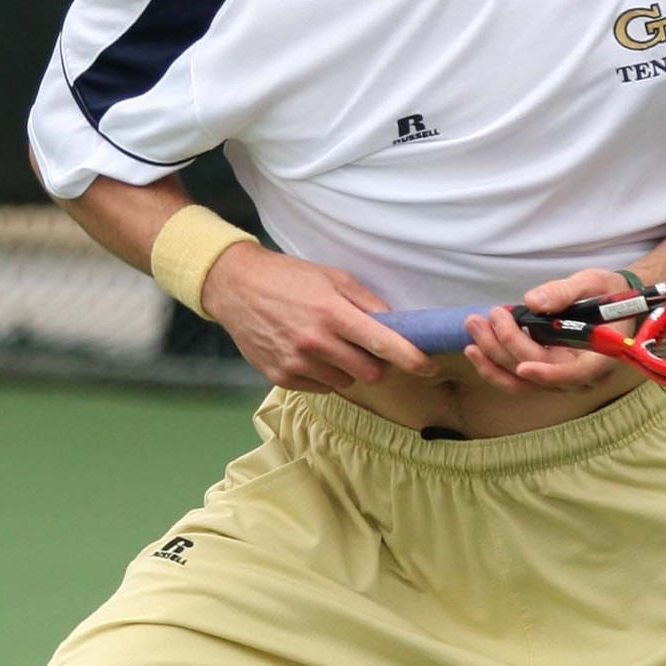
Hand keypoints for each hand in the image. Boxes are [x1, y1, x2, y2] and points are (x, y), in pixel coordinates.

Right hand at [203, 244, 438, 392]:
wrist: (236, 288)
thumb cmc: (290, 279)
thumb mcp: (333, 278)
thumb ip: (367, 303)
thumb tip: (397, 325)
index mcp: (332, 313)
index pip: (382, 343)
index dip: (411, 358)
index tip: (429, 366)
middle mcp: (315, 342)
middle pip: (370, 372)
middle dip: (377, 362)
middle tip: (365, 346)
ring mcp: (297, 363)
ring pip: (346, 382)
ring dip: (348, 369)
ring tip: (329, 344)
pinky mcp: (281, 378)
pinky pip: (322, 387)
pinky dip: (324, 375)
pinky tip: (309, 352)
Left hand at [463, 266, 639, 392]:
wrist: (615, 306)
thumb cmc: (609, 295)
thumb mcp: (594, 283)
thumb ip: (565, 291)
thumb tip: (533, 302)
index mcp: (601, 358)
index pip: (575, 374)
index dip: (549, 374)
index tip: (524, 366)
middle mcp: (580, 377)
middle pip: (539, 371)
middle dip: (508, 345)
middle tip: (488, 317)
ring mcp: (560, 379)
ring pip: (521, 381)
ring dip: (492, 358)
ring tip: (474, 328)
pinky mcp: (544, 374)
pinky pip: (515, 380)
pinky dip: (493, 367)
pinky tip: (475, 349)